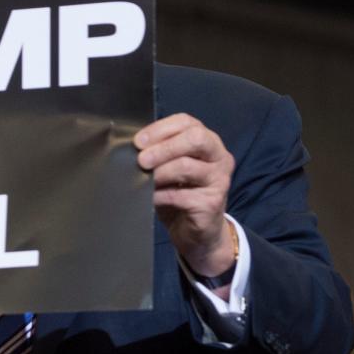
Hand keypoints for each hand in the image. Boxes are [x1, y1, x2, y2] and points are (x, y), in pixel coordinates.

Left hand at [134, 114, 234, 276]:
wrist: (197, 231)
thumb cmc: (180, 194)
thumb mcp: (170, 168)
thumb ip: (159, 153)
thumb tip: (133, 148)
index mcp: (208, 141)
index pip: (186, 122)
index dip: (160, 129)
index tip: (138, 142)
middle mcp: (219, 157)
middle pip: (194, 139)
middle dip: (163, 148)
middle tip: (141, 160)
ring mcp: (219, 180)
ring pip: (185, 166)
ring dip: (158, 174)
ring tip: (143, 181)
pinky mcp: (212, 203)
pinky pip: (179, 195)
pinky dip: (159, 196)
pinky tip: (150, 199)